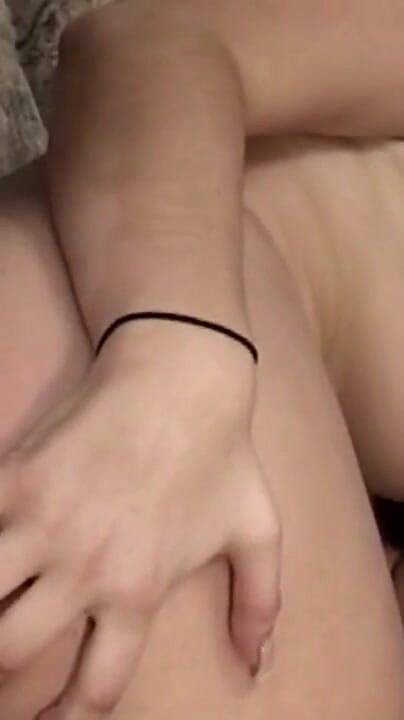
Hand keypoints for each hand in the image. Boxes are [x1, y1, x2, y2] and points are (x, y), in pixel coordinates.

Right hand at [0, 324, 280, 717]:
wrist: (180, 378)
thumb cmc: (221, 453)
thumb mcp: (255, 529)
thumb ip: (259, 602)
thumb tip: (258, 663)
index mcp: (138, 589)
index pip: (94, 686)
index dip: (66, 718)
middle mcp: (84, 566)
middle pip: (13, 651)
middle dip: (3, 674)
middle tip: (9, 665)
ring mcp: (42, 522)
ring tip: (1, 607)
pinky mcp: (16, 478)